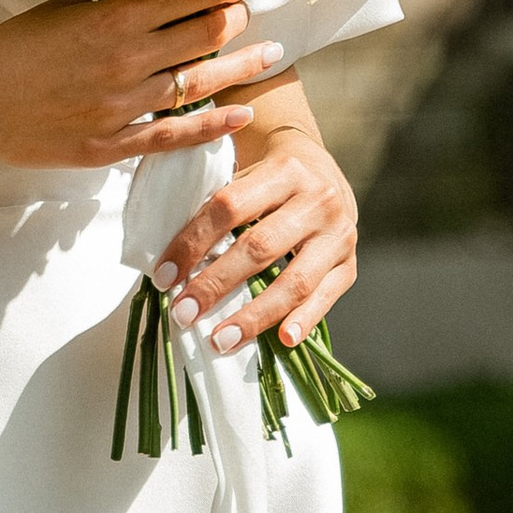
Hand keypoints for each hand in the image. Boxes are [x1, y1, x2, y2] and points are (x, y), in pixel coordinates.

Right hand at [0, 0, 280, 172]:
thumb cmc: (12, 46)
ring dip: (238, 67)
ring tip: (271, 55)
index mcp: (115, 17)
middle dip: (237, 19)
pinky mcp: (113, 144)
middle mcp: (129, 59)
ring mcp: (124, 105)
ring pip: (198, 83)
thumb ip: (109, 12)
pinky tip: (242, 114)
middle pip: (205, 35)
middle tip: (258, 11)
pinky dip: (212, 125)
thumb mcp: (63, 9)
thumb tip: (141, 16)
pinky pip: (173, 135)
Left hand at [152, 115, 358, 359]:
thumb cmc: (268, 181)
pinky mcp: (349, 265)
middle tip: (183, 313)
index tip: (164, 277)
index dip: (194, 243)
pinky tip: (283, 340)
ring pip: (295, 281)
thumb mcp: (246, 176)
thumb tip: (169, 265)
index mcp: (283, 170)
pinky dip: (305, 320)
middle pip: (260, 247)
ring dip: (255, 315)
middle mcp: (317, 200)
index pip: (229, 207)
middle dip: (216, 284)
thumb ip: (216, 209)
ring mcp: (338, 235)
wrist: (322, 172)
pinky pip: (326, 297)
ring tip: (221, 341)